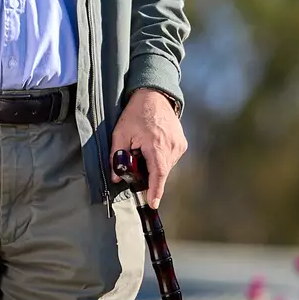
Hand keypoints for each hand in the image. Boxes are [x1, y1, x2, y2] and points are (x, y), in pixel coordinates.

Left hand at [110, 88, 186, 206]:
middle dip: (149, 174)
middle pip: (161, 172)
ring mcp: (179, 145)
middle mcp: (172, 146)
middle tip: (136, 162)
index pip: (158, 175)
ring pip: (166, 166)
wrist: (154, 95)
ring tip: (143, 149)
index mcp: (156, 145)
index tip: (152, 204)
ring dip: (154, 165)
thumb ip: (117, 156)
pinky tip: (152, 146)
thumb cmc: (137, 112)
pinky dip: (161, 158)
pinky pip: (171, 158)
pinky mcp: (182, 143)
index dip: (155, 191)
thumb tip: (116, 176)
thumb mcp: (121, 133)